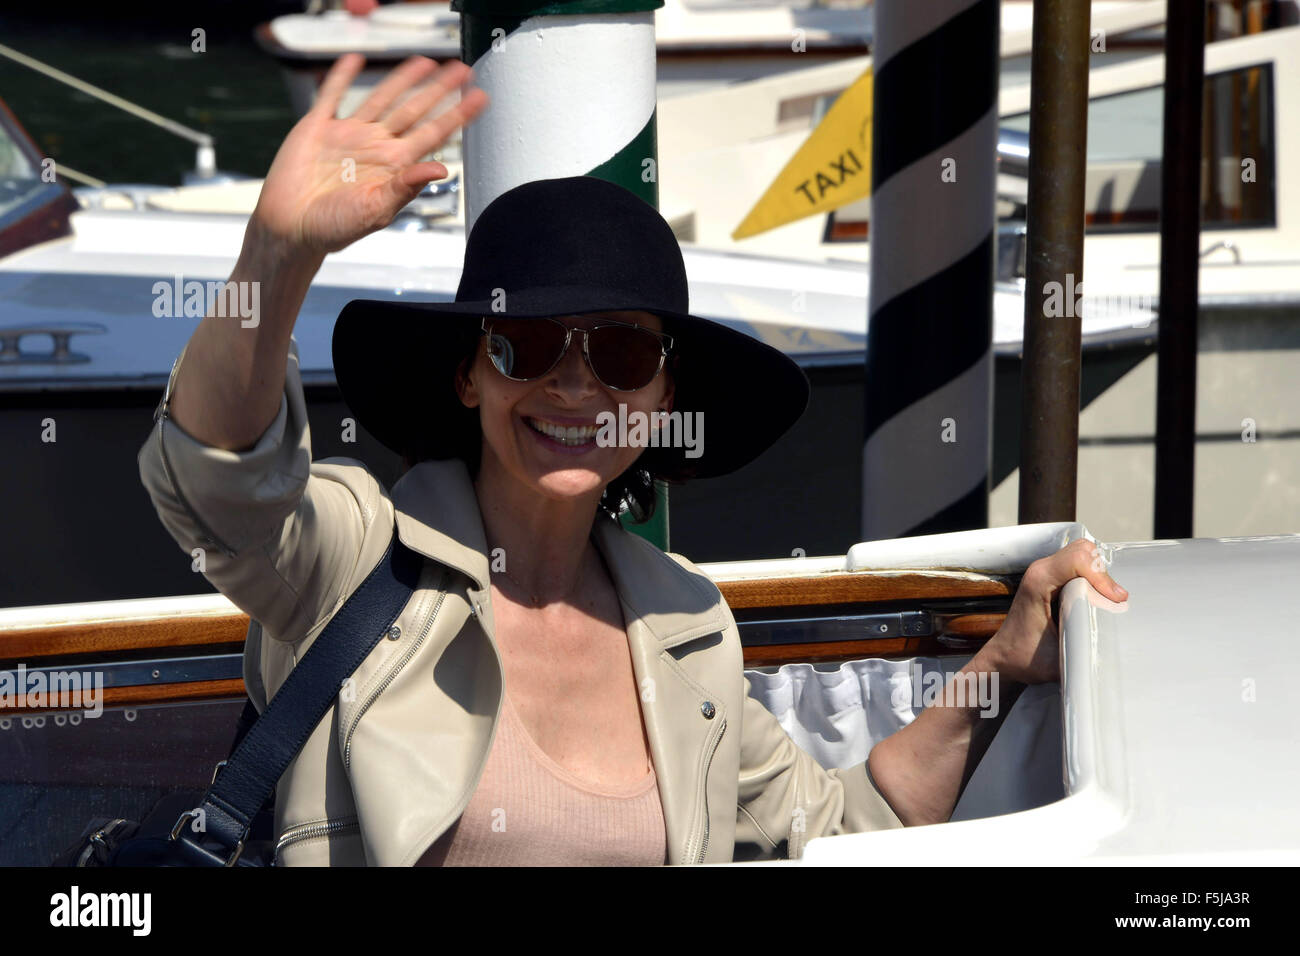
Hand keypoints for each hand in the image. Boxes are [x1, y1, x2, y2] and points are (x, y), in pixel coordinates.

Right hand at [252, 54, 488, 255]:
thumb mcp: (376, 210)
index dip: (456, 115)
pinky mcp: (318, 128)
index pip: (433, 134)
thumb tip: (440, 170)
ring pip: (381, 98)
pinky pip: (333, 96)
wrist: (291, 228)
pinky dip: (341, 76)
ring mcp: (348, 135)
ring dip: (402, 79)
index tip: (479, 98)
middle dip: (438, 90)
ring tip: (424, 62)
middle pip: (414, 110)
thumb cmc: (333, 228)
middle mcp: (376, 147)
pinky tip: (354, 59)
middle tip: (461, 70)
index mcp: (394, 166)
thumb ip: (406, 188)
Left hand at [983, 538, 1128, 684]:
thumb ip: (1085, 653)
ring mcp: (1045, 571)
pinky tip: (1098, 597)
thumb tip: (1118, 650)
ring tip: (1108, 599)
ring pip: (1083, 553)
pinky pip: (1079, 563)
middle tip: (1115, 601)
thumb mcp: (1058, 661)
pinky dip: (1094, 574)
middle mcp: (1039, 571)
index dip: (1102, 577)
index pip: (1077, 560)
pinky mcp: (1052, 577)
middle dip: (1104, 573)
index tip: (1117, 600)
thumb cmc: (1025, 659)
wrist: (1004, 657)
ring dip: (1100, 573)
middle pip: (1083, 551)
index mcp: (1037, 583)